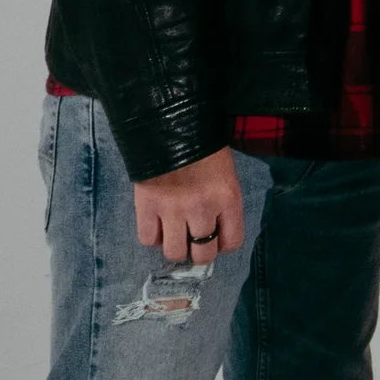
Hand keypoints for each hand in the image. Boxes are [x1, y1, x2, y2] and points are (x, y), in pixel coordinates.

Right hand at [133, 147, 244, 266]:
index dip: (223, 244)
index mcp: (228, 199)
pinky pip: (147, 240)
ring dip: (174, 247)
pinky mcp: (147, 207)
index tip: (216, 237)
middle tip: (192, 240)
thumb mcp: (225, 174)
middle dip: (198, 251)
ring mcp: (173, 210)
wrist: (171, 124)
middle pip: (203, 255)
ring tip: (173, 234)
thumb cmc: (204, 146)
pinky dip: (152, 236)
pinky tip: (156, 224)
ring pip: (174, 253)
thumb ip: (222, 202)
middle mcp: (203, 209)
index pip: (232, 243)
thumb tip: (214, 230)